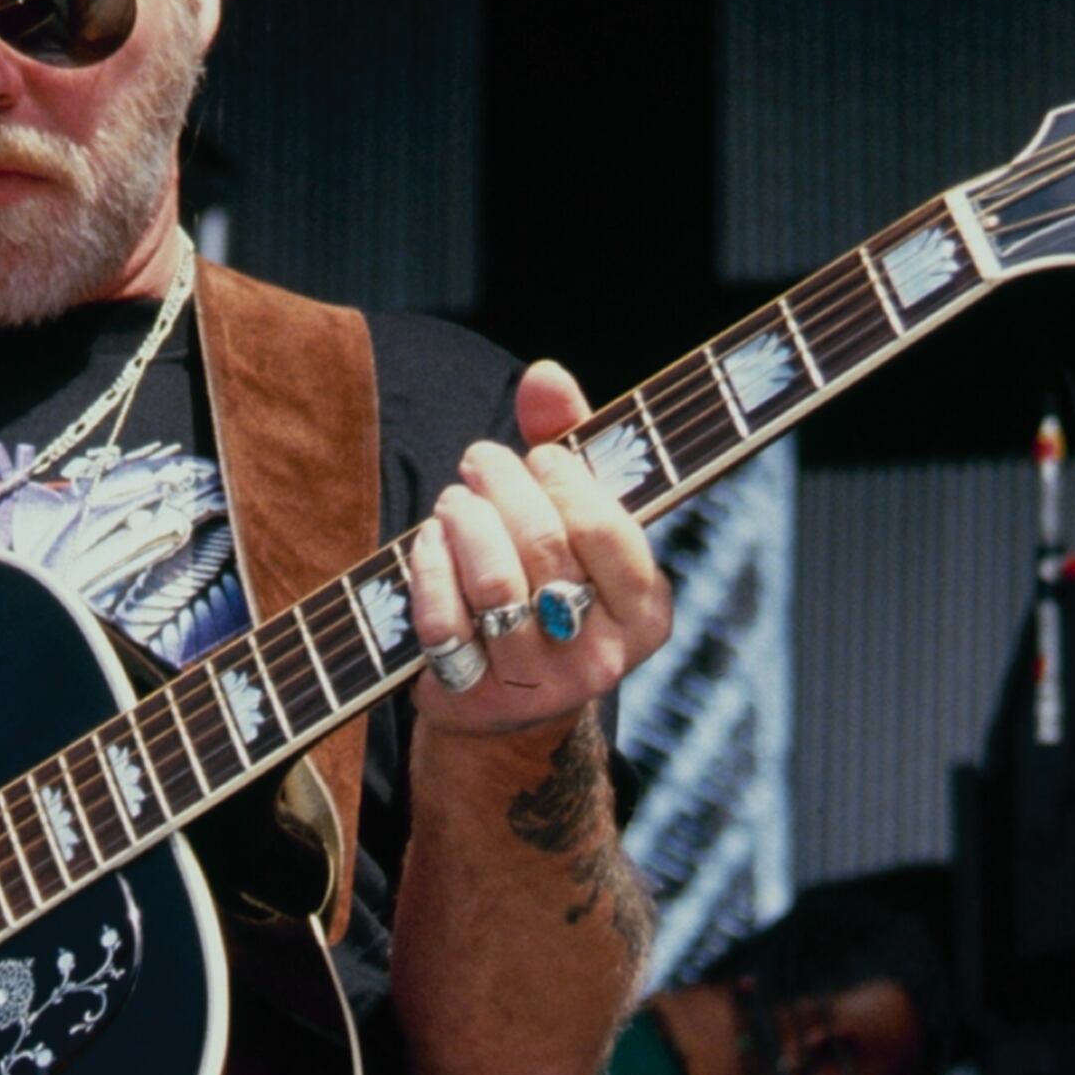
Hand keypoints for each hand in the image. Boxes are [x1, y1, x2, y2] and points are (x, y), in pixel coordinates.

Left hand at [403, 360, 671, 737]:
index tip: (536, 455)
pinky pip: (444, 622)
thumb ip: (568, 442)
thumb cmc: (547, 581)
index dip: (563, 480)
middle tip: (477, 462)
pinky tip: (428, 543)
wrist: (506, 700)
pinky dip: (428, 570)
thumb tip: (544, 373)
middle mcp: (603, 657)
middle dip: (501, 488)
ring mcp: (539, 684)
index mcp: (646, 610)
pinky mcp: (477, 699)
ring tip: (453, 502)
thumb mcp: (573, 518)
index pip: (606, 529)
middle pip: (544, 546)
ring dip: (462, 523)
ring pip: (494, 584)